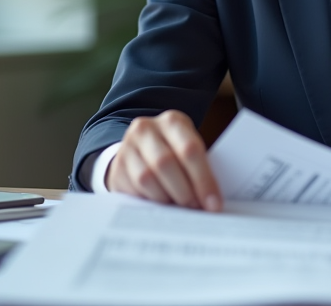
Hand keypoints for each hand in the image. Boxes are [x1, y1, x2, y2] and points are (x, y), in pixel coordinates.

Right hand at [106, 110, 222, 211]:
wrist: (138, 149)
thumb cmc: (172, 151)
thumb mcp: (186, 148)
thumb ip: (199, 166)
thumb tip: (212, 200)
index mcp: (172, 121)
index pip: (190, 149)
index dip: (204, 179)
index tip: (214, 204)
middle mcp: (147, 129)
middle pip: (166, 163)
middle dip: (185, 191)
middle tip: (196, 208)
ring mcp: (128, 146)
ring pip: (147, 177)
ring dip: (166, 198)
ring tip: (180, 209)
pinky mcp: (117, 166)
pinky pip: (133, 189)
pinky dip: (150, 201)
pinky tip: (161, 206)